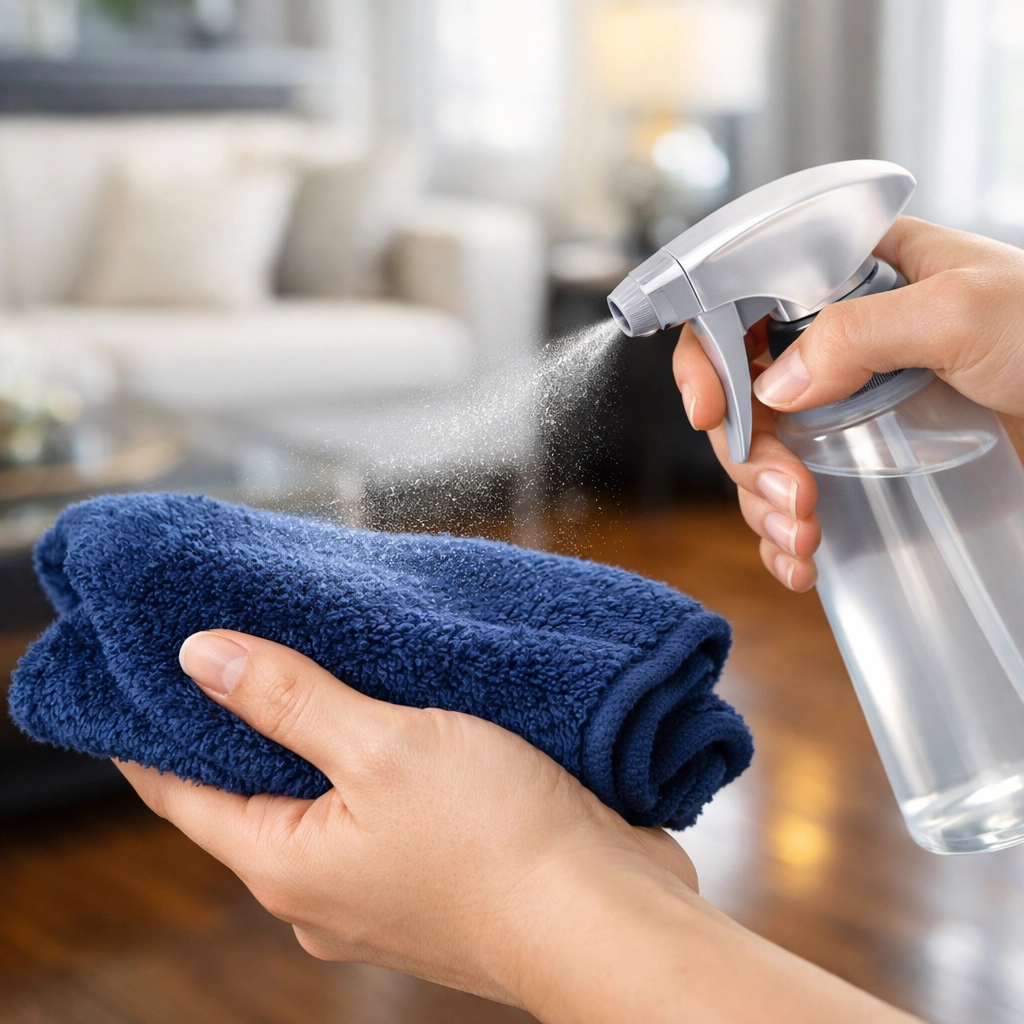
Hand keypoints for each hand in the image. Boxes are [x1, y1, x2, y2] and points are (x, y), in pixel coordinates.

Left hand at [115, 629, 698, 1014]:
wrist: (607, 918)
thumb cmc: (499, 841)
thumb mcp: (383, 746)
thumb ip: (289, 699)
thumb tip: (199, 657)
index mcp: (285, 865)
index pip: (179, 792)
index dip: (150, 730)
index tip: (141, 672)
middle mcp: (321, 890)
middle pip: (250, 793)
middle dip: (241, 723)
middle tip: (238, 644)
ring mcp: (378, 886)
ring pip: (323, 796)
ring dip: (319, 736)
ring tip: (324, 663)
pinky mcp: (434, 873)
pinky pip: (380, 807)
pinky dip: (375, 758)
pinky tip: (399, 713)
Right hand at [673, 216, 1023, 590]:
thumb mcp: (964, 311)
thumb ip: (861, 332)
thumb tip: (773, 388)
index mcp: (849, 279)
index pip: (741, 307)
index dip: (710, 358)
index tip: (712, 412)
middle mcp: (838, 341)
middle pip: (744, 398)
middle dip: (750, 457)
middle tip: (791, 497)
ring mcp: (849, 406)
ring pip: (764, 454)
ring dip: (764, 505)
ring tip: (804, 539)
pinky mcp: (868, 460)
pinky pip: (800, 494)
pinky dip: (786, 534)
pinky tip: (802, 560)